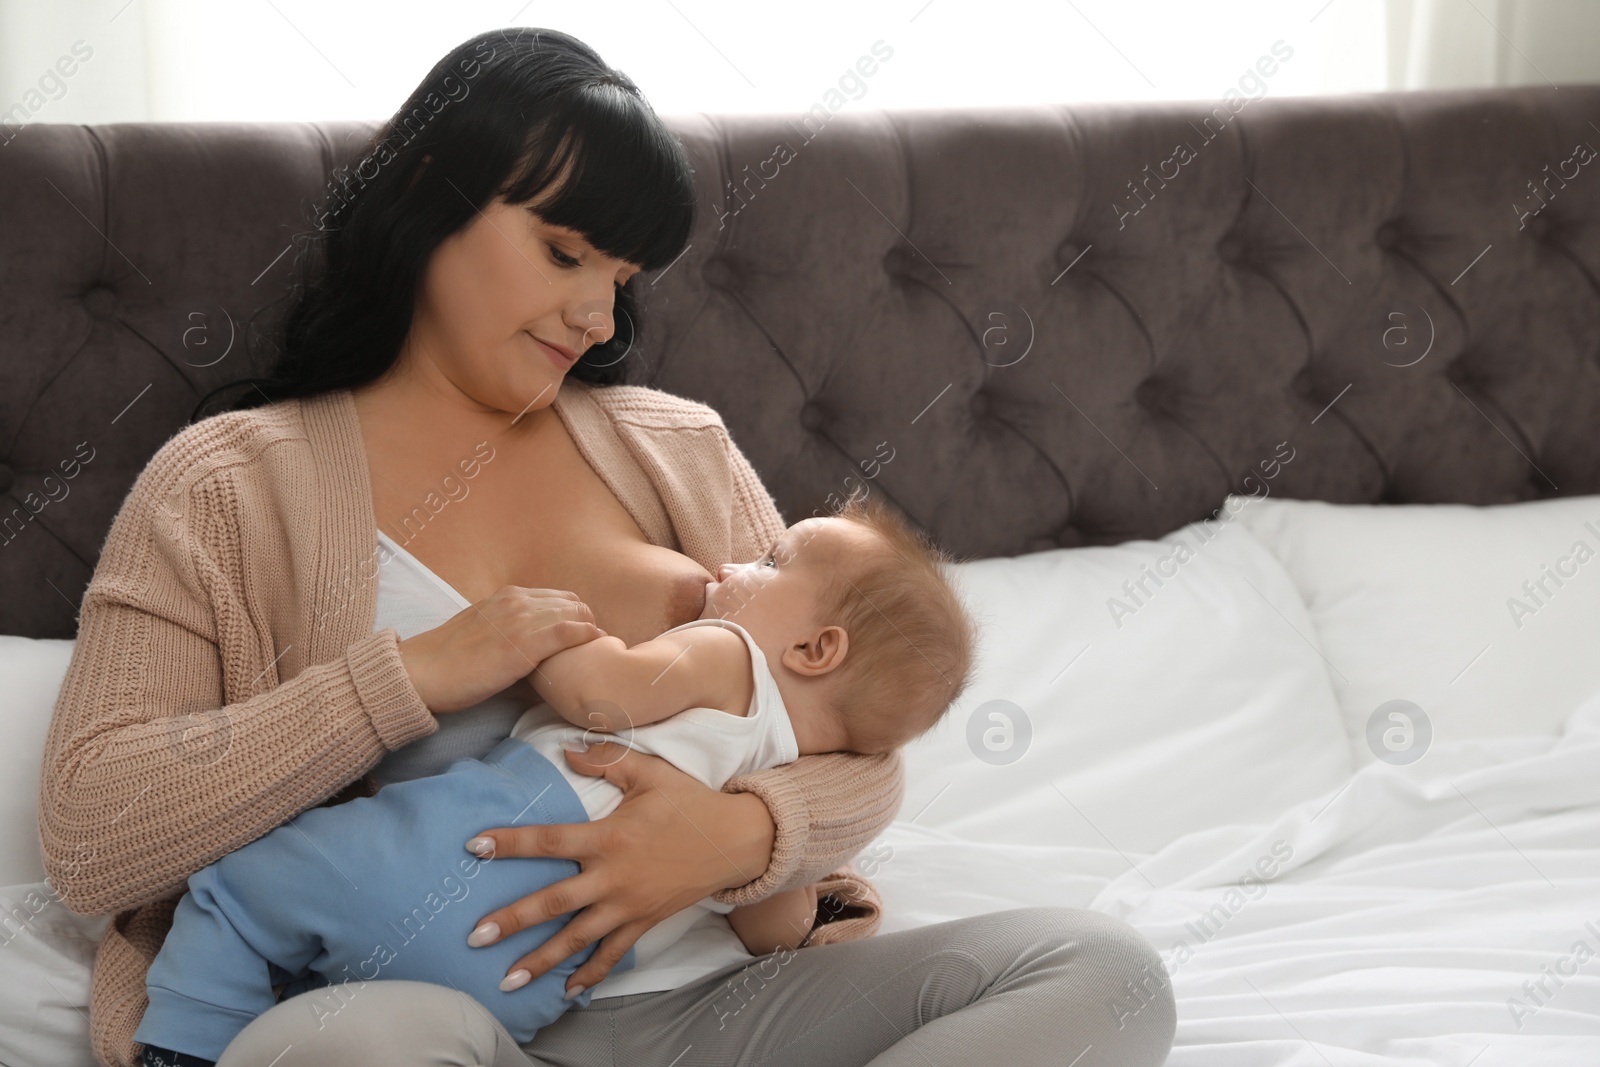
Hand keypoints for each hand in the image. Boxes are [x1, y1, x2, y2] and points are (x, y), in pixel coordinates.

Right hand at [397, 587, 605, 712]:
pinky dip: (587, 639)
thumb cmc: (449, 660)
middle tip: (595, 647)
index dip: (576, 616)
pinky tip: (592, 650)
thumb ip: (509, 629)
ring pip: (576, 615)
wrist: (423, 671)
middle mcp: (517, 601)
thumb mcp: (483, 630)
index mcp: (508, 596)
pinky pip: (570, 633)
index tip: (582, 636)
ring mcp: (521, 620)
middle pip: (573, 604)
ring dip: (591, 632)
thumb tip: (532, 647)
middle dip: (588, 623)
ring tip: (598, 652)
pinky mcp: (523, 644)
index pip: (559, 598)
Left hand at [460, 740, 776, 996]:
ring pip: (577, 939)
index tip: (474, 847)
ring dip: (540, 960)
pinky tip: (568, 992)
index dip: (511, 843)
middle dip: (512, 920)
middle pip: (554, 902)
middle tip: (475, 936)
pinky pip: (613, 954)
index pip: (549, 840)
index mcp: (609, 838)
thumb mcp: (650, 773)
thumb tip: (565, 749)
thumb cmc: (690, 804)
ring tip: (508, 980)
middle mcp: (613, 877)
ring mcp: (628, 906)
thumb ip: (606, 760)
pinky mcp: (644, 922)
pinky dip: (590, 975)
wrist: (736, 841)